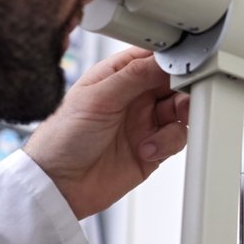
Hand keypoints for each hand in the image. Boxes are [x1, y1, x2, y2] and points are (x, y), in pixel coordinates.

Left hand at [25, 48, 190, 218]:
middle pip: (174, 83)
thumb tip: (164, 59)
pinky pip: (176, 139)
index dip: (171, 59)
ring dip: (177, 119)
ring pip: (181, 111)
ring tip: (162, 128)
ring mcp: (145, 122)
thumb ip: (133, 76)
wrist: (60, 185)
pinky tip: (146, 149)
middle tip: (181, 98)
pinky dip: (167, 143)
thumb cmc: (63, 138)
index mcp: (117, 76)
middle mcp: (134, 97)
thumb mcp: (97, 98)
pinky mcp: (154, 148)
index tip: (184, 65)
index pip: (153, 58)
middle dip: (183, 89)